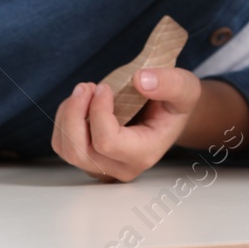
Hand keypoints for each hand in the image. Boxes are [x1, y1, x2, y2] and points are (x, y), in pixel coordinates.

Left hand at [51, 68, 201, 182]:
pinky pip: (63, 145)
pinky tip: (80, 103)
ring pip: (67, 149)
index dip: (98, 112)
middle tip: (87, 86)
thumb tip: (140, 80)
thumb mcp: (185, 88)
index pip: (107, 142)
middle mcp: (122, 167)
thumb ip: (169, 83)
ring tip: (84, 91)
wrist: (170, 115)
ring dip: (68, 115)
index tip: (104, 87)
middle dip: (75, 114)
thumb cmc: (176, 103)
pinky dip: (64, 120)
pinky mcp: (90, 160)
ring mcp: (104, 167)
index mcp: (145, 153)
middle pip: (79, 151)